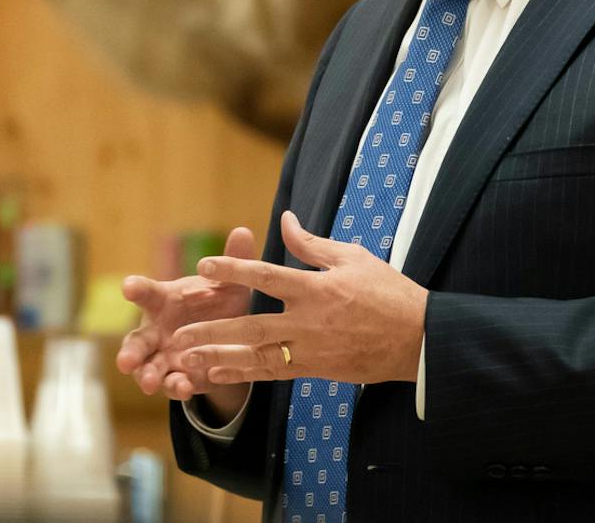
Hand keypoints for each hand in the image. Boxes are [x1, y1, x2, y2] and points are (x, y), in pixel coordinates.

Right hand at [116, 225, 259, 407]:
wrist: (227, 337)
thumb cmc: (217, 303)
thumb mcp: (228, 284)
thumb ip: (232, 261)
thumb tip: (243, 231)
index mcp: (164, 300)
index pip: (146, 293)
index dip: (137, 289)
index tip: (128, 286)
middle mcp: (156, 330)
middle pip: (137, 341)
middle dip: (130, 351)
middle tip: (125, 361)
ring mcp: (164, 356)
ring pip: (148, 368)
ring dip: (148, 375)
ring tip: (151, 383)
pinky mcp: (177, 376)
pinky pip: (173, 384)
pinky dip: (177, 386)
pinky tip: (185, 387)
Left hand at [171, 210, 427, 386]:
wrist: (417, 338)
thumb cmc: (388, 291)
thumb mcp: (352, 257)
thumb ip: (311, 244)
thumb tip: (284, 219)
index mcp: (316, 288)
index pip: (266, 276)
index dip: (233, 269)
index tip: (204, 266)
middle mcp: (308, 321)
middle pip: (251, 327)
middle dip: (212, 331)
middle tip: (177, 334)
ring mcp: (310, 350)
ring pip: (257, 356)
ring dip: (219, 359)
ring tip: (185, 360)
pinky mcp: (315, 369)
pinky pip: (272, 373)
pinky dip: (243, 374)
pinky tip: (217, 375)